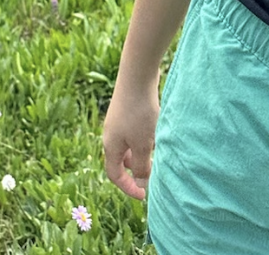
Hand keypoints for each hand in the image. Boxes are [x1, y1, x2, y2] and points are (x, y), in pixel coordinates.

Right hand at [103, 75, 159, 200]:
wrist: (137, 74)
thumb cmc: (139, 112)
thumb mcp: (143, 144)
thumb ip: (142, 167)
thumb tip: (141, 184)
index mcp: (111, 146)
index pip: (115, 175)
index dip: (128, 187)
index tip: (144, 195)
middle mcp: (111, 134)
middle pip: (121, 160)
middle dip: (137, 169)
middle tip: (153, 173)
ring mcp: (118, 120)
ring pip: (129, 145)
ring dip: (142, 152)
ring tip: (157, 151)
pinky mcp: (126, 109)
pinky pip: (133, 132)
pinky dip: (143, 138)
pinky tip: (156, 131)